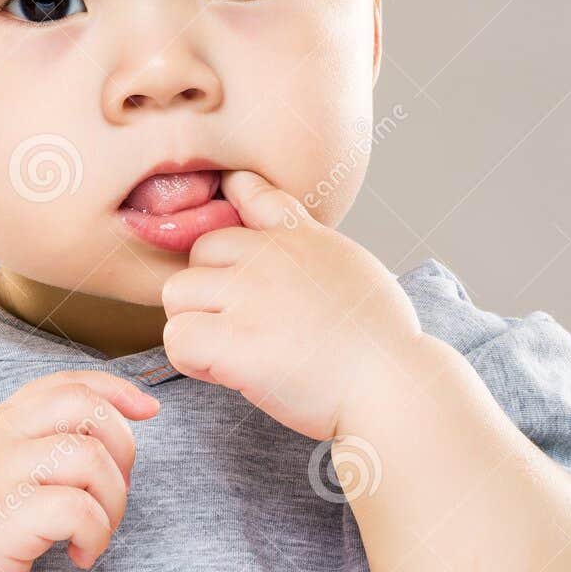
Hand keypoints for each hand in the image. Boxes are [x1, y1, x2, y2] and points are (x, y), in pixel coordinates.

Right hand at [0, 370, 158, 571]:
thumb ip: (34, 441)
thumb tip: (111, 431)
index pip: (65, 382)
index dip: (115, 389)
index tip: (147, 409)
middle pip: (84, 407)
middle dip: (123, 446)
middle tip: (116, 491)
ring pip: (87, 457)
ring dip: (112, 499)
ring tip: (96, 531)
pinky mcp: (0, 519)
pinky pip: (75, 509)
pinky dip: (95, 533)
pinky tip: (81, 554)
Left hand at [160, 169, 423, 440]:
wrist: (393, 383)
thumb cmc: (379, 338)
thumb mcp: (351, 265)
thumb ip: (310, 244)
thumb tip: (284, 235)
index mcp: (300, 235)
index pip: (246, 188)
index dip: (226, 206)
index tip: (231, 241)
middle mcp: (269, 255)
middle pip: (198, 250)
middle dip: (208, 288)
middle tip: (237, 325)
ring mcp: (250, 294)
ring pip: (177, 293)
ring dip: (194, 323)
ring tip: (229, 350)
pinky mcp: (236, 340)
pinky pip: (177, 338)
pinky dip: (192, 360)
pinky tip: (225, 373)